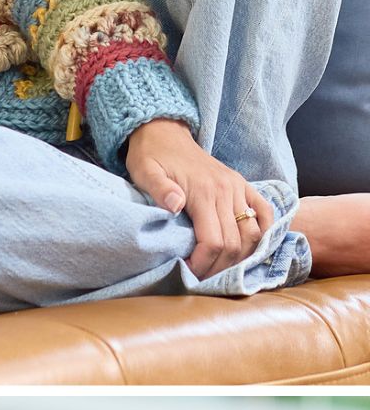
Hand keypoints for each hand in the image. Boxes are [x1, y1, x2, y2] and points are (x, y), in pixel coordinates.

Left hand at [125, 119, 274, 278]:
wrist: (165, 132)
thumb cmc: (151, 156)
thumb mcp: (144, 171)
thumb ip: (159, 189)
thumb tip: (175, 205)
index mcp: (204, 192)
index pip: (213, 241)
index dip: (203, 264)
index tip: (189, 272)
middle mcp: (227, 190)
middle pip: (235, 243)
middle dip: (219, 267)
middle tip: (202, 277)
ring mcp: (239, 187)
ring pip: (254, 234)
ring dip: (240, 258)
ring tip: (219, 267)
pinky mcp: (244, 185)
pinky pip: (265, 214)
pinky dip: (263, 235)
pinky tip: (248, 250)